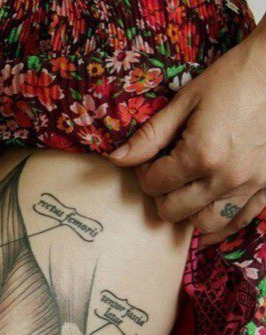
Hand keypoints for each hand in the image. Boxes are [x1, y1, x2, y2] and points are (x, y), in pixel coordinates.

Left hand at [108, 18, 265, 247]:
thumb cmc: (233, 77)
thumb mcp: (186, 100)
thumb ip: (150, 135)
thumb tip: (116, 159)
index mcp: (201, 154)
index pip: (154, 185)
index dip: (145, 172)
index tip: (152, 159)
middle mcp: (225, 177)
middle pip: (173, 211)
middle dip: (162, 194)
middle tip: (168, 174)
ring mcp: (249, 185)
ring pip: (204, 225)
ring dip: (189, 213)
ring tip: (188, 192)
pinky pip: (237, 223)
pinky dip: (220, 227)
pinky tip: (207, 219)